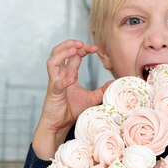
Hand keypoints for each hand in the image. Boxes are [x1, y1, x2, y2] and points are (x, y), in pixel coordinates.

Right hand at [33, 39, 109, 158]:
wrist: (59, 124)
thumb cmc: (72, 110)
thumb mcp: (91, 98)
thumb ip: (102, 90)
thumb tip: (114, 83)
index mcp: (68, 73)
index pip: (73, 55)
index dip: (83, 48)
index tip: (96, 49)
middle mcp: (59, 75)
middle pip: (59, 52)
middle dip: (70, 45)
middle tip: (83, 43)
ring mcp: (55, 83)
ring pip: (52, 61)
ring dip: (62, 53)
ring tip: (74, 49)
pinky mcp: (53, 93)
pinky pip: (56, 83)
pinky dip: (63, 80)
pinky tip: (71, 79)